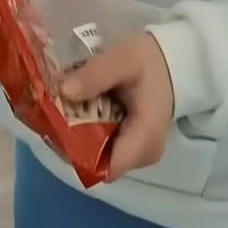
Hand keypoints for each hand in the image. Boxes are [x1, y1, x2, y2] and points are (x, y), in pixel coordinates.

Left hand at [59, 32, 175, 180]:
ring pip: (98, 158)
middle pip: (96, 164)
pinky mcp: (133, 149)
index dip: (76, 151)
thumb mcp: (123, 59)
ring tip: (67, 109)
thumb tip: (64, 91)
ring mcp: (138, 156)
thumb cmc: (149, 62)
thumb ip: (95, 75)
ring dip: (79, 137)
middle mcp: (143, 157)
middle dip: (73, 141)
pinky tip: (82, 112)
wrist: (171, 63)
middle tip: (57, 112)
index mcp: (144, 140)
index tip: (58, 125)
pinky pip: (104, 150)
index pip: (104, 168)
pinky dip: (89, 134)